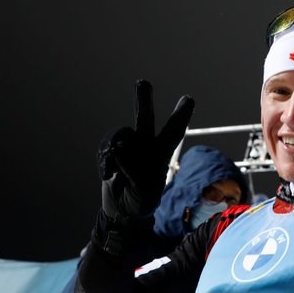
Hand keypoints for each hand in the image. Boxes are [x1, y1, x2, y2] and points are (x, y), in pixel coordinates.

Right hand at [98, 79, 193, 223]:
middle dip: (143, 100)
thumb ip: (134, 172)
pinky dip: (104, 162)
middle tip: (143, 82)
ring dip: (114, 152)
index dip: (180, 116)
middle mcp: (145, 145)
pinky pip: (105, 148)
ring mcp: (127, 147)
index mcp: (160, 154)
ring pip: (120, 135)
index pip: (173, 132)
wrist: (123, 209)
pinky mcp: (110, 151)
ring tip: (115, 173)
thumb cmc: (141, 201)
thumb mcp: (144, 192)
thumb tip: (118, 150)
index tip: (189, 99)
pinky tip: (109, 175)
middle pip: (144, 118)